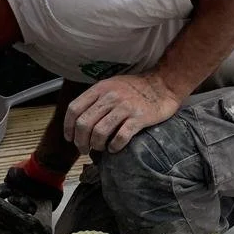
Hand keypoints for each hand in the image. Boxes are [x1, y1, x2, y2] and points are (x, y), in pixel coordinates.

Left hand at [64, 72, 181, 153]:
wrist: (164, 84)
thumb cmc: (137, 88)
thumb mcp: (112, 85)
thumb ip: (96, 98)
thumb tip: (81, 121)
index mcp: (100, 88)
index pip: (74, 109)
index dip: (68, 127)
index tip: (70, 138)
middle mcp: (110, 97)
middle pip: (84, 124)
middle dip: (81, 141)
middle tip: (84, 149)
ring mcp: (125, 107)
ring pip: (99, 133)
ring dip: (97, 145)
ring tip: (100, 148)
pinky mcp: (139, 118)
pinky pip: (121, 137)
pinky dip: (114, 146)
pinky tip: (115, 148)